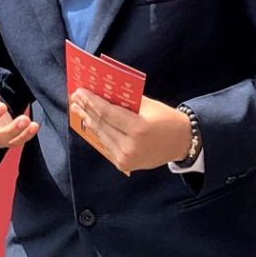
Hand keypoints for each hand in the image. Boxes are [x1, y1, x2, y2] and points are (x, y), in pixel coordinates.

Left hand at [70, 90, 192, 172]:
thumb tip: (102, 93)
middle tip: (74, 97)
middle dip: (86, 109)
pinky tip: (90, 122)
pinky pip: (107, 144)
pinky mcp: (123, 164)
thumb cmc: (166, 119)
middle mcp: (130, 146)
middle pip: (101, 124)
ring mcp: (125, 158)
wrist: (181, 143)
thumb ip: (126, 101)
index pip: (108, 113)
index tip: (79, 91)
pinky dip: (98, 132)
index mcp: (138, 128)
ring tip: (77, 108)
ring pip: (101, 135)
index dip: (92, 102)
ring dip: (88, 120)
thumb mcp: (148, 105)